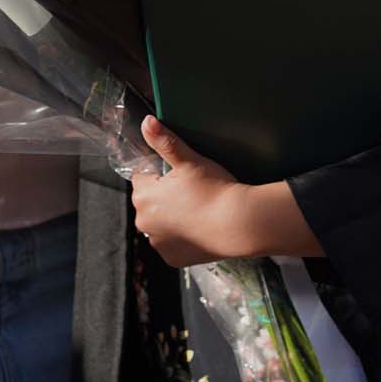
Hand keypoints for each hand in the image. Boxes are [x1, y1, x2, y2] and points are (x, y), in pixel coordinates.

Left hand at [130, 116, 251, 266]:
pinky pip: (172, 243)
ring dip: (172, 217)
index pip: (142, 177)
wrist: (238, 223)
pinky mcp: (172, 258)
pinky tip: (198, 227)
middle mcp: (144, 222)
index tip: (179, 174)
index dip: (160, 173)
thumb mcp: (189, 160)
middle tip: (191, 190)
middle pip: (150, 202)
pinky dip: (182, 236)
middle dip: (164, 196)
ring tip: (197, 209)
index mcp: (143, 196)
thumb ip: (165, 141)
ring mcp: (158, 243)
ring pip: (160, 223)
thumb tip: (147, 123)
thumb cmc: (215, 190)